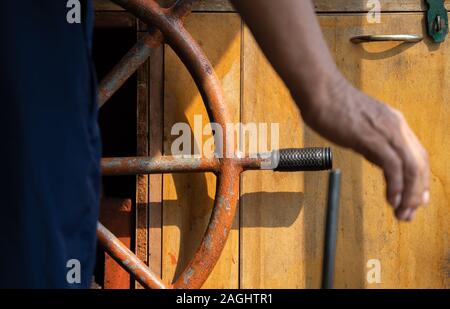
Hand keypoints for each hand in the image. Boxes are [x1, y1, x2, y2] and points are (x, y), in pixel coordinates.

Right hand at [300, 79, 429, 220]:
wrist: (321, 92)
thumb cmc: (333, 107)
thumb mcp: (360, 127)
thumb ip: (372, 143)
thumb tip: (379, 160)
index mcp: (394, 123)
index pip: (417, 155)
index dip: (419, 180)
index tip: (416, 198)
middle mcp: (397, 127)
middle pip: (420, 164)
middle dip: (418, 193)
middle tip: (409, 213)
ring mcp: (387, 132)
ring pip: (412, 168)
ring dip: (410, 195)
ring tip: (402, 213)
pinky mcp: (373, 138)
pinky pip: (393, 166)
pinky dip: (397, 186)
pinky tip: (392, 200)